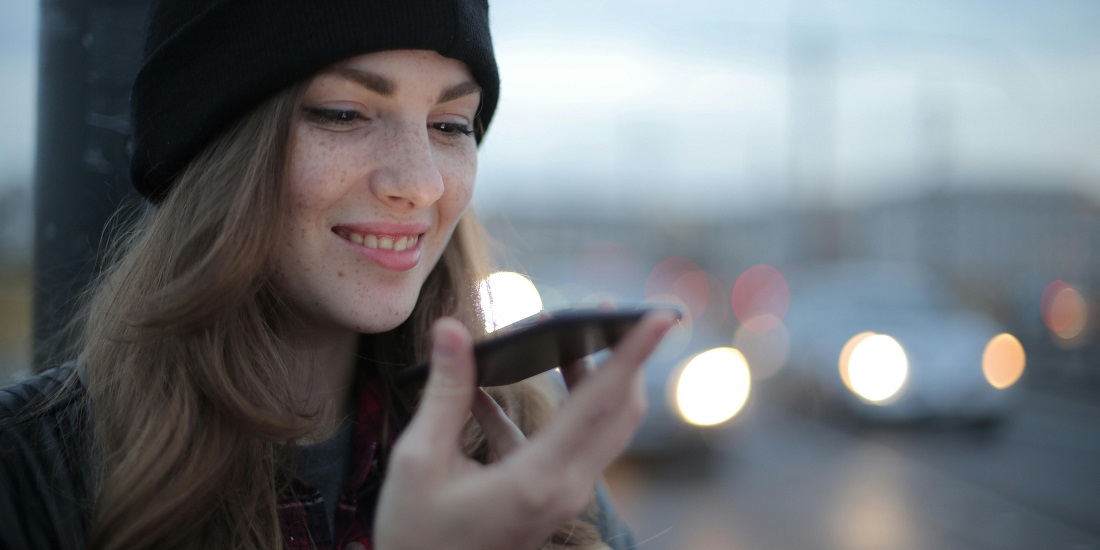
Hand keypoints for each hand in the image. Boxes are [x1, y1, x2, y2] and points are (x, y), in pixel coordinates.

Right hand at [373, 312, 675, 549]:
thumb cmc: (414, 536)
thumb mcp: (418, 461)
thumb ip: (445, 392)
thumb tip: (452, 329)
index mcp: (538, 479)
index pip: (601, 402)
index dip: (633, 354)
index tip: (662, 316)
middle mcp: (565, 488)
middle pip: (618, 410)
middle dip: (622, 356)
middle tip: (609, 308)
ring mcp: (563, 497)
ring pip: (600, 425)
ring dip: (591, 378)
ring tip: (568, 333)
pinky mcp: (550, 499)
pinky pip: (563, 443)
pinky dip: (543, 411)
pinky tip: (489, 390)